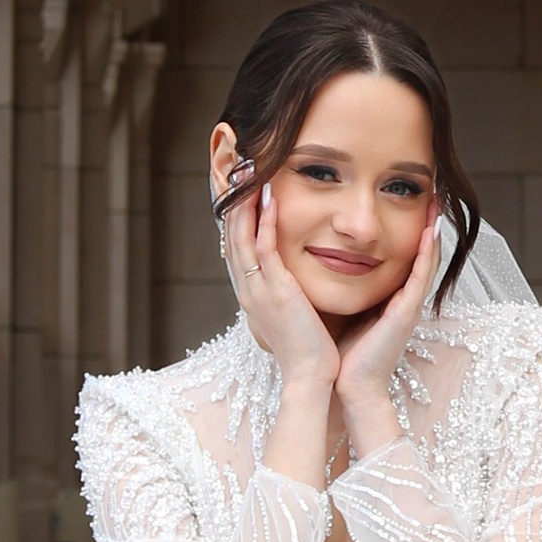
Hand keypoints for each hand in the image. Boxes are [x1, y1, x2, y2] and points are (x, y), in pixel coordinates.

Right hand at [221, 177, 337, 396]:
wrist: (311, 377)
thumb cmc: (309, 348)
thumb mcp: (291, 313)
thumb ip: (288, 290)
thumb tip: (293, 276)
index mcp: (251, 292)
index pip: (236, 243)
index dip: (235, 212)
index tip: (239, 183)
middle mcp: (247, 288)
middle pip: (230, 233)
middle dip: (230, 198)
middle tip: (232, 164)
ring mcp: (257, 289)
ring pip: (241, 236)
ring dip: (243, 201)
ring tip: (246, 169)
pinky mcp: (275, 292)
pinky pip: (263, 250)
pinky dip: (263, 223)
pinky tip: (269, 198)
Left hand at [336, 199, 436, 449]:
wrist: (348, 385)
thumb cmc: (343, 353)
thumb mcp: (346, 310)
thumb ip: (344, 289)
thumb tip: (325, 263)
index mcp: (390, 298)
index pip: (405, 256)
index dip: (411, 230)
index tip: (411, 202)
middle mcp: (404, 299)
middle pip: (422, 254)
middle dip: (428, 224)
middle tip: (433, 193)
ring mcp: (408, 306)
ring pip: (426, 261)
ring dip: (433, 232)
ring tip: (437, 203)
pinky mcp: (406, 313)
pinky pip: (419, 277)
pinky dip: (427, 254)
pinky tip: (430, 232)